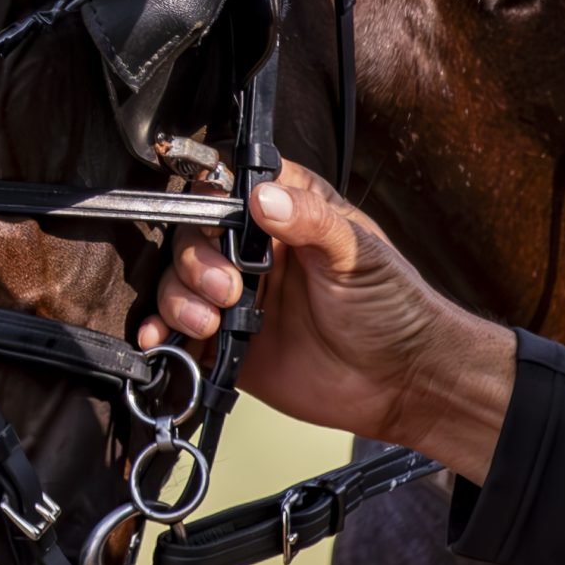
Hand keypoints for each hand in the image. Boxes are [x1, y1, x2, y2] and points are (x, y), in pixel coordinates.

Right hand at [139, 160, 516, 483]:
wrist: (401, 381)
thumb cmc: (392, 307)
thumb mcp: (359, 253)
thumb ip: (311, 220)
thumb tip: (264, 196)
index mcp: (286, 212)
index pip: (228, 182)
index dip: (206, 190)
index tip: (206, 213)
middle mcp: (254, 248)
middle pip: (191, 232)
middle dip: (195, 258)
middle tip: (228, 287)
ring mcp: (237, 294)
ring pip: (178, 278)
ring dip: (179, 297)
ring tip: (211, 320)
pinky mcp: (227, 339)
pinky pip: (179, 329)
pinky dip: (162, 329)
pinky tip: (163, 337)